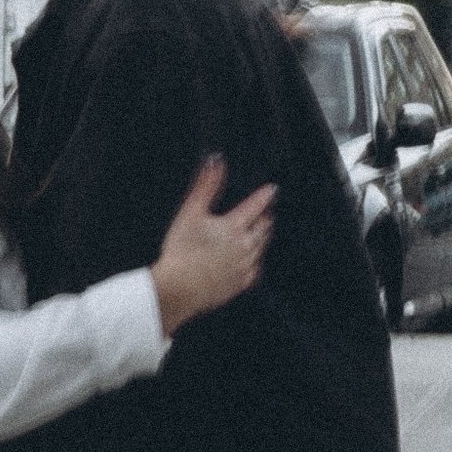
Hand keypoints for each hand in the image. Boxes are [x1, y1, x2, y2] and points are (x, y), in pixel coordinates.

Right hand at [151, 158, 275, 332]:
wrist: (179, 289)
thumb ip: (206, 186)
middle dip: (266, 217)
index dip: (265, 196)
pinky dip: (256, 261)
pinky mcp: (239, 284)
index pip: (256, 206)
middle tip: (268, 211)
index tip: (272, 190)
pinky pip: (255, 270)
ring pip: (262, 248)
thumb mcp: (191, 212)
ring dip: (263, 238)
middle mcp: (244, 246)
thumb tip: (216, 162)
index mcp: (234, 227)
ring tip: (262, 232)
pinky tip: (252, 261)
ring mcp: (244, 267)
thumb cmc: (182, 251)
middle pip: (263, 228)